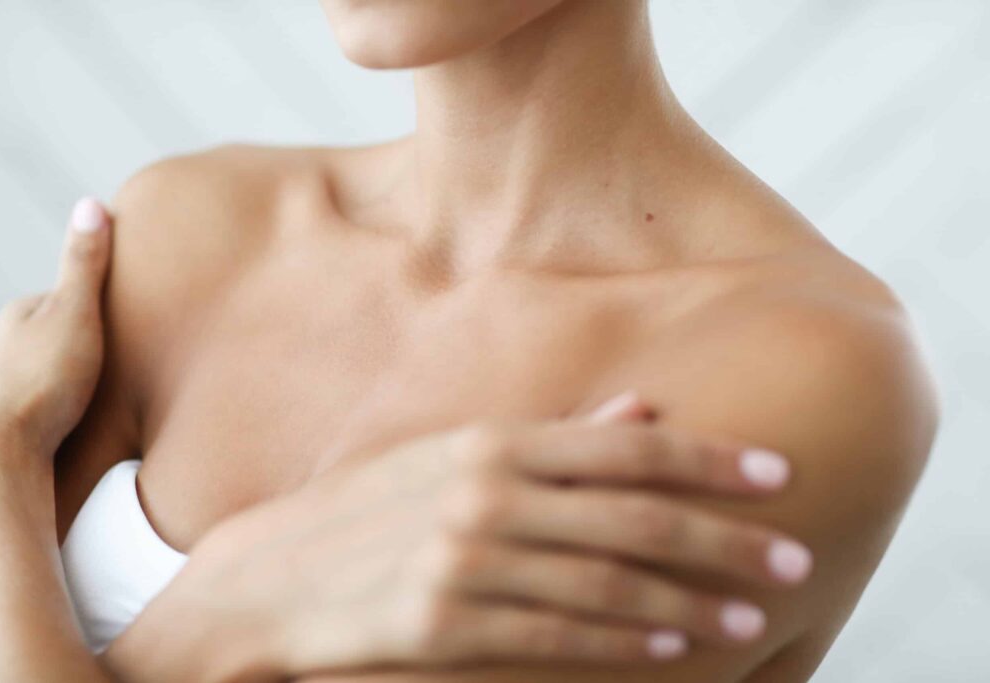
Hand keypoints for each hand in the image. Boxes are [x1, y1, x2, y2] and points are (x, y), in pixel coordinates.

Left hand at [0, 198, 111, 459]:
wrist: (8, 452)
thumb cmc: (44, 380)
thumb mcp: (75, 311)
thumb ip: (85, 263)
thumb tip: (93, 203)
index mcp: (21, 314)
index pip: (71, 295)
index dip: (104, 303)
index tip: (131, 312)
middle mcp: (10, 345)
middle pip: (66, 332)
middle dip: (95, 341)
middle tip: (128, 354)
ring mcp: (15, 383)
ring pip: (62, 368)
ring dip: (87, 376)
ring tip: (115, 389)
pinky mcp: (24, 419)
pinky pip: (60, 401)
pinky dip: (79, 404)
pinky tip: (95, 417)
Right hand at [122, 394, 811, 680]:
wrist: (269, 576)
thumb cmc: (373, 507)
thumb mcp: (458, 453)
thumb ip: (558, 435)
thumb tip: (645, 409)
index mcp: (494, 440)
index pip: (627, 445)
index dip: (711, 457)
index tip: (779, 473)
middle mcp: (485, 492)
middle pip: (634, 515)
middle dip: (724, 539)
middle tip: (795, 556)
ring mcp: (464, 560)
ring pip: (607, 583)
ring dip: (689, 603)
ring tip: (751, 616)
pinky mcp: (444, 624)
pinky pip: (556, 637)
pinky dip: (623, 644)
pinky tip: (673, 649)